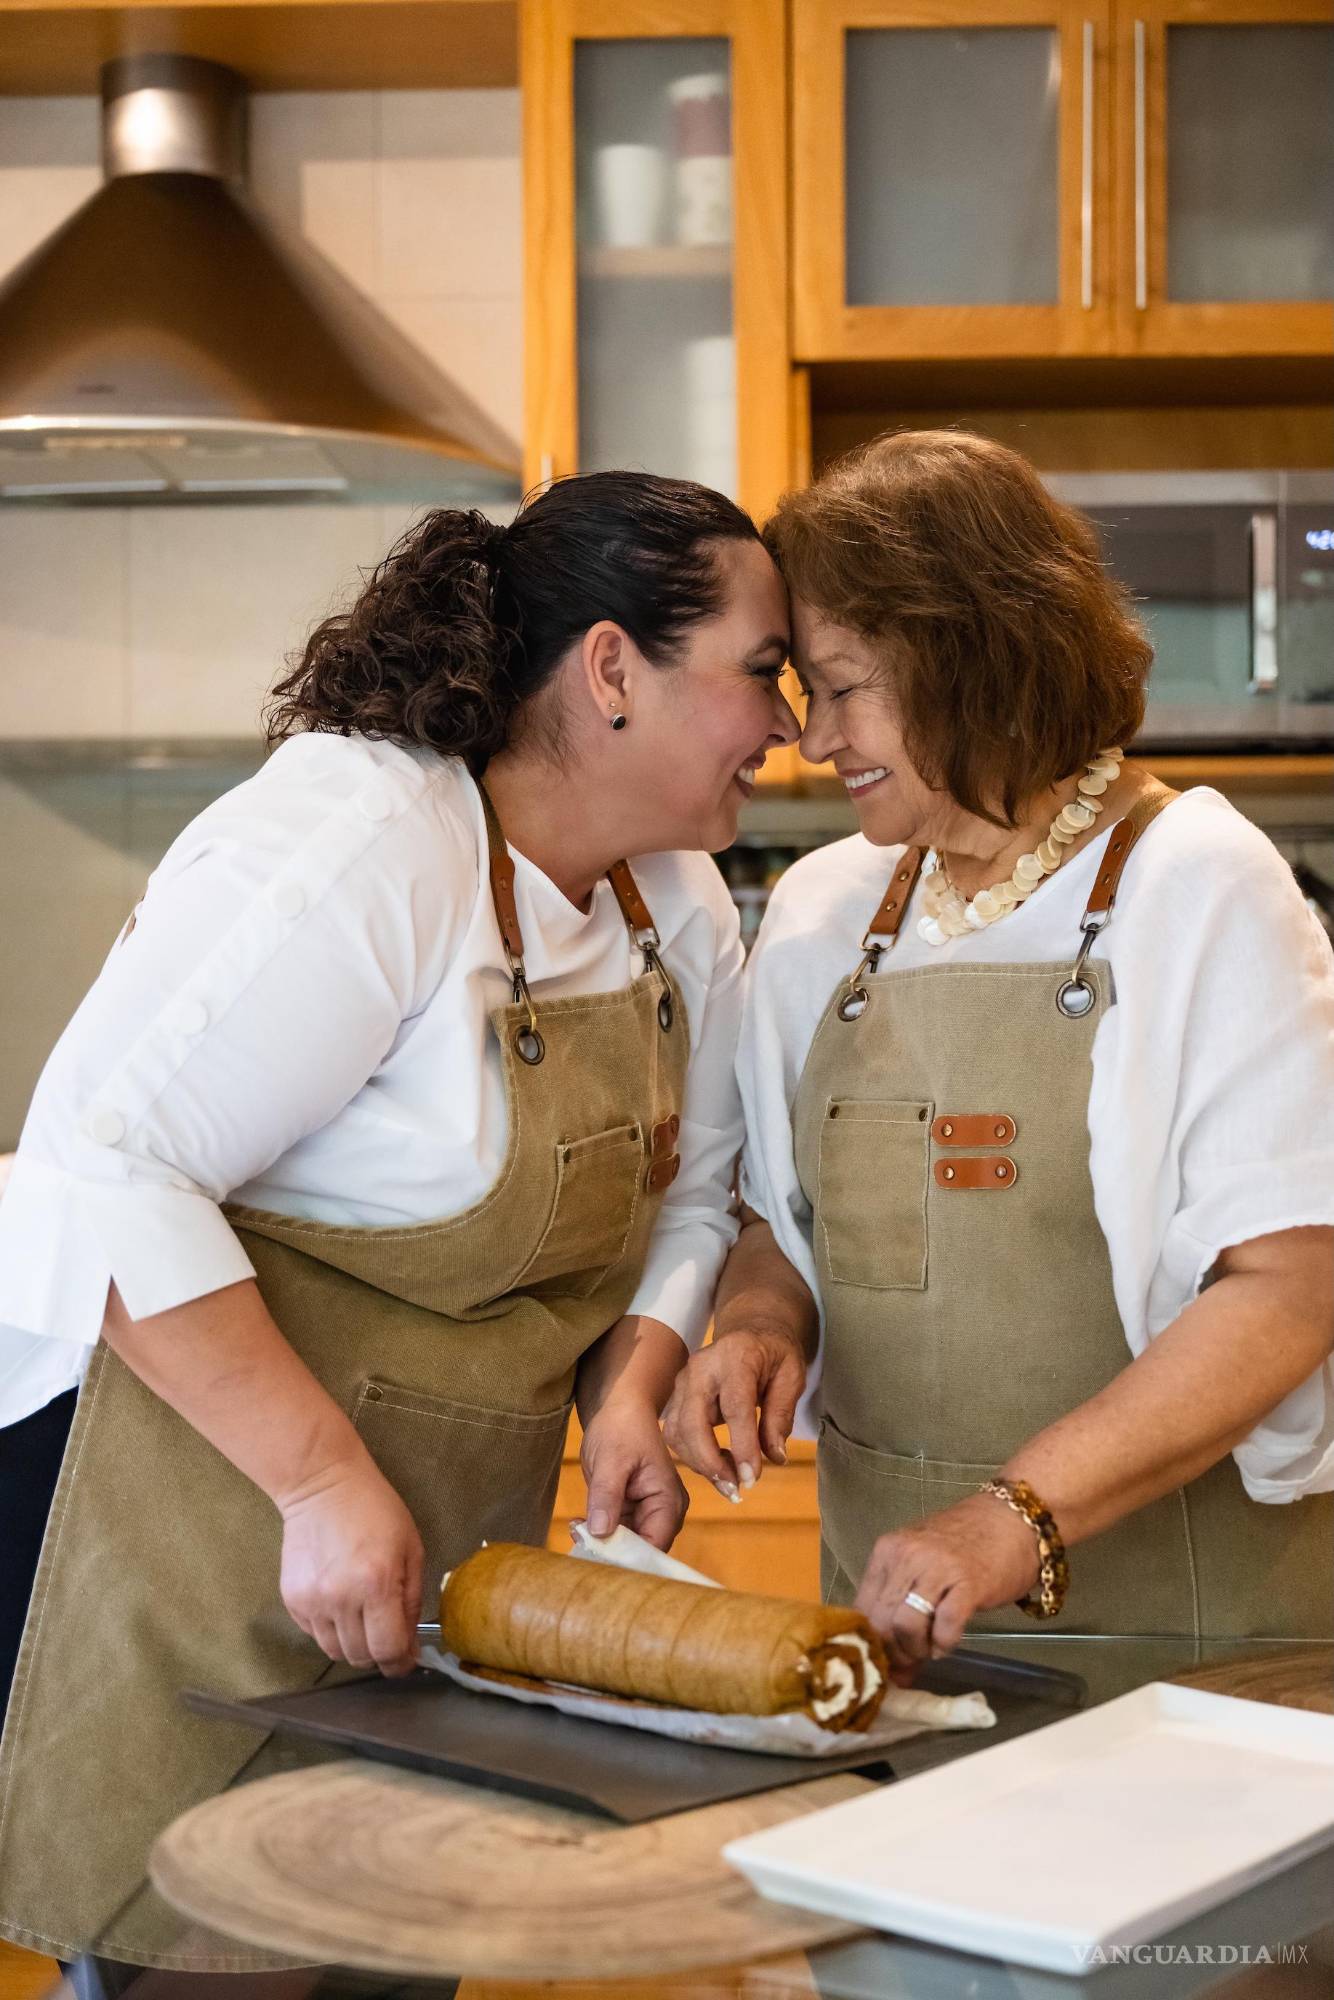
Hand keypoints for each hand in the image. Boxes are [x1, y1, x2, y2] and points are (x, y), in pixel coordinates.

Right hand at [277, 1453, 424, 1676]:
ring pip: (335, 1652)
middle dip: (379, 1654)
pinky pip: (315, 1635)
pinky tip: (340, 1605)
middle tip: (387, 1636)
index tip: (407, 1660)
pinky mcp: (292, 1600)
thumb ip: (412, 1600)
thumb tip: (411, 1644)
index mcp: (376, 1584)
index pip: (388, 1649)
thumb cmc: (375, 1511)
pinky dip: (331, 1631)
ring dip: (354, 1645)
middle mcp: (341, 1599)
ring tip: (363, 1619)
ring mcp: (312, 1601)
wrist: (322, 1485)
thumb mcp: (411, 1549)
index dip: (401, 1662)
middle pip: (361, 1657)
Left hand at [581, 1390, 687, 1550]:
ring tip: (576, 1532)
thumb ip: (607, 1497)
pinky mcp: (629, 1510)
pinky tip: (578, 1526)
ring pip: (626, 1544)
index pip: (655, 1545)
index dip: (629, 1558)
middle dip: (612, 1552)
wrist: (619, 1407)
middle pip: (642, 1550)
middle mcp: (662, 1512)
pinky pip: (615, 1531)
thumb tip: (600, 1532)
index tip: (598, 1559)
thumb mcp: (611, 1461)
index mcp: (668, 1501)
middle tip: (579, 1544)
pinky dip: (598, 1532)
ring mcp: (646, 1512)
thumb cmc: (622, 1427)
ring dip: (601, 1543)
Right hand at [661, 1326, 805, 1495]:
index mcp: (735, 1357)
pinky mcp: (676, 1396)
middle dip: (710, 1462)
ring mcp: (682, 1381)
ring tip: (731, 1483)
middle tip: (736, 1489)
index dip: (742, 1445)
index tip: (752, 1478)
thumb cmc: (775, 1353)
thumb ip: (782, 1414)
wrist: (750, 1330)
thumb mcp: (792, 1376)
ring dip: (700, 1464)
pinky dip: (694, 1457)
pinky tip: (718, 1467)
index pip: (735, 1406)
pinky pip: (676, 1433)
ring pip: (678, 1432)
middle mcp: (700, 1367)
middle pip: (693, 1421)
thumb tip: (775, 1457)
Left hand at [854, 1493, 1039, 1684]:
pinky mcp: (968, 1584)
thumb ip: (900, 1606)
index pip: (862, 1609)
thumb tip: (893, 1670)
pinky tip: (948, 1642)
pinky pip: (945, 1627)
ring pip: (905, 1626)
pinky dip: (944, 1644)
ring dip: (917, 1649)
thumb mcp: (921, 1565)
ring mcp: (936, 1568)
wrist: (1012, 1519)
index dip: (871, 1643)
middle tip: (911, 1660)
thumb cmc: (965, 1544)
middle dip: (894, 1653)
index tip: (885, 1660)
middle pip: (880, 1622)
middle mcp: (905, 1556)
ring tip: (930, 1648)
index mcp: (887, 1551)